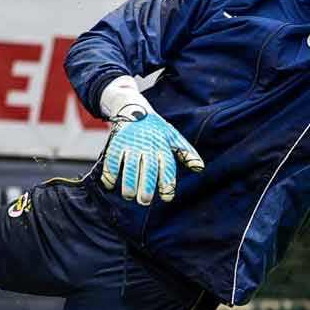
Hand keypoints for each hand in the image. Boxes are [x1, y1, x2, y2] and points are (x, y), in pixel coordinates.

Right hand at [99, 78, 203, 204]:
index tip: (167, 197)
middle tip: (145, 201)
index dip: (167, 182)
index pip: (167, 166)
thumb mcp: (173, 138)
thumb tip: (200, 168)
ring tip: (129, 196)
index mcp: (163, 146)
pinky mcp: (117, 144)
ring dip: (129, 183)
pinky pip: (112, 160)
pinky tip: (110, 185)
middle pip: (149, 169)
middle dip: (146, 186)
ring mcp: (132, 144)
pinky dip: (110, 173)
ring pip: (130, 166)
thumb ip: (187, 153)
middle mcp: (148, 146)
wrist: (134, 109)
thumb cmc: (156, 130)